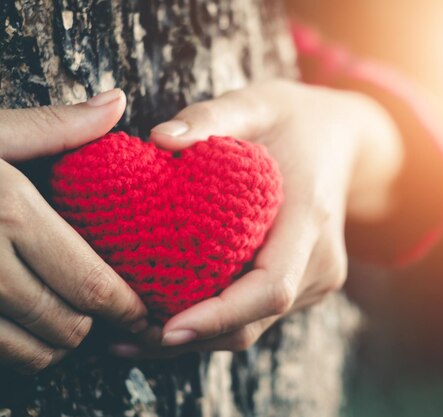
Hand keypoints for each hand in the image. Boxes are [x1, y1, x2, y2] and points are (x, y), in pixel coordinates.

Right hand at [0, 89, 148, 373]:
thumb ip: (57, 126)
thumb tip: (118, 102)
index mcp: (8, 210)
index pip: (90, 281)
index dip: (126, 306)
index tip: (143, 311)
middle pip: (67, 323)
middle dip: (97, 324)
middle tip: (108, 313)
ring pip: (31, 351)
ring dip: (59, 343)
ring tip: (68, 320)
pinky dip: (19, 353)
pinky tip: (25, 329)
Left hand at [111, 80, 401, 357]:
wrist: (342, 140)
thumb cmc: (297, 120)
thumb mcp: (260, 102)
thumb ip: (213, 116)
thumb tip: (159, 138)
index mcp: (309, 218)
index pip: (270, 287)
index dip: (220, 315)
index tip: (167, 330)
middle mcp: (320, 261)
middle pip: (254, 319)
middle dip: (193, 336)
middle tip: (126, 336)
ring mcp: (318, 277)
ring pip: (254, 326)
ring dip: (200, 335)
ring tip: (135, 332)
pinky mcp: (308, 283)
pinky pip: (258, 315)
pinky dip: (217, 321)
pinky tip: (173, 314)